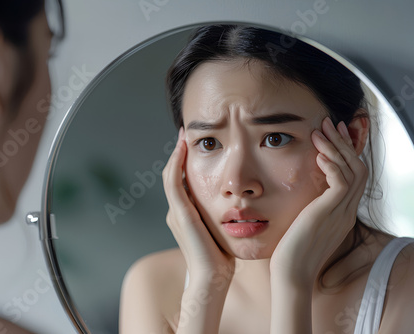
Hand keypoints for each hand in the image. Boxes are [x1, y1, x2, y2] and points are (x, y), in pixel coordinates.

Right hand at [162, 127, 234, 284]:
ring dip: (177, 154)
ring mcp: (175, 212)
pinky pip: (174, 181)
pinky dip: (176, 163)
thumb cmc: (223, 259)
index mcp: (185, 215)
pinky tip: (183, 148)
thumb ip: (224, 215)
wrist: (213, 279)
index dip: (186, 162)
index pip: (183, 182)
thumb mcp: (223, 231)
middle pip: (175, 175)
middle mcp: (176, 211)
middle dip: (180, 154)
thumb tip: (241, 203)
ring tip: (185, 136)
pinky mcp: (180, 213)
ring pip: (171, 175)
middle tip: (188, 134)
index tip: (196, 144)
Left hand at [270, 117, 367, 285]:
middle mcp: (346, 211)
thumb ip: (309, 206)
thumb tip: (299, 190)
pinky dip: (332, 165)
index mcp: (342, 212)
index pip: (353, 175)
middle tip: (330, 122)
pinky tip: (318, 155)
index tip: (332, 134)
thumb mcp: (304, 223)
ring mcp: (341, 213)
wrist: (291, 273)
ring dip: (336, 147)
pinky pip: (341, 182)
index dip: (345, 152)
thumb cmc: (291, 250)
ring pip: (352, 170)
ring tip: (320, 130)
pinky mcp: (329, 213)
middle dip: (343, 142)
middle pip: (357, 167)